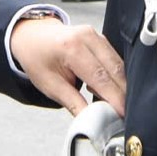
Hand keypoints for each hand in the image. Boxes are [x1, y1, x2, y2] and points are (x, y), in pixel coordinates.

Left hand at [12, 15, 126, 115]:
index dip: (115, 97)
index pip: (101, 77)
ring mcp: (96, 35)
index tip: (123, 113)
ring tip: (111, 102)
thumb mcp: (50, 86)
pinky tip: (107, 88)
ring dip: (120, 85)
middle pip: (115, 69)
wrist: (32, 36)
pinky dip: (115, 77)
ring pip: (119, 64)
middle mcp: (87, 37)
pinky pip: (115, 59)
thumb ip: (74, 103)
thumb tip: (91, 120)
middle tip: (124, 113)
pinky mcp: (101, 38)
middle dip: (123, 93)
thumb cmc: (37, 59)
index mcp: (71, 48)